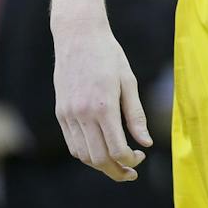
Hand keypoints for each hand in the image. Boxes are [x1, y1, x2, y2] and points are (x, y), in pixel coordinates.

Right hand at [52, 18, 151, 181]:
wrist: (78, 36)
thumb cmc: (109, 55)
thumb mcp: (129, 81)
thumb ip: (136, 115)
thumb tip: (146, 142)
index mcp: (103, 106)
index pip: (116, 149)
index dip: (130, 160)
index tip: (141, 157)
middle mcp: (82, 114)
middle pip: (98, 158)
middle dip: (116, 171)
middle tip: (132, 171)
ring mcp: (68, 115)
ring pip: (83, 155)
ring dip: (101, 165)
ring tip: (118, 164)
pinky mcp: (60, 113)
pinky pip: (72, 143)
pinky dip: (86, 153)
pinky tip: (101, 149)